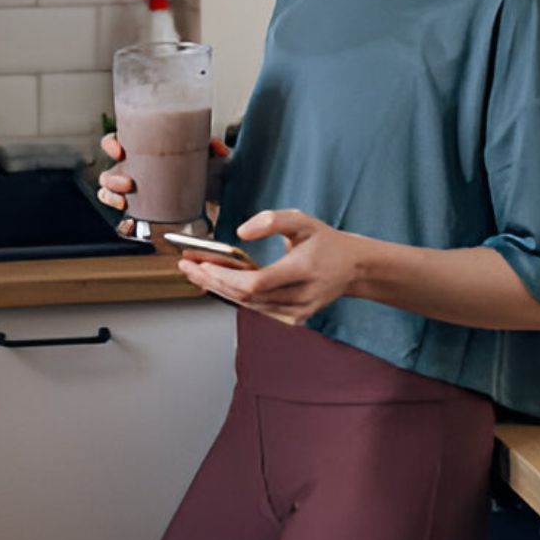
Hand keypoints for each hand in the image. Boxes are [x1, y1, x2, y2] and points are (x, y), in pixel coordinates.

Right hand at [96, 133, 229, 210]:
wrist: (207, 197)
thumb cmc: (199, 171)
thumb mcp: (206, 156)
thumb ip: (212, 149)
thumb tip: (216, 148)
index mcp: (142, 152)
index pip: (116, 143)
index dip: (111, 144)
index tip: (119, 150)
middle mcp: (133, 172)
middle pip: (108, 172)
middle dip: (111, 179)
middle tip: (127, 182)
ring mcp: (134, 194)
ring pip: (108, 194)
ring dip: (111, 197)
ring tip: (125, 201)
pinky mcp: (140, 214)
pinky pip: (123, 220)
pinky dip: (123, 224)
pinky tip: (130, 223)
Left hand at [176, 209, 363, 324]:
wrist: (352, 268)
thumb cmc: (325, 242)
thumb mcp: (303, 220)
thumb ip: (272, 220)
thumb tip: (241, 231)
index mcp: (305, 269)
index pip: (256, 283)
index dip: (225, 277)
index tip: (201, 264)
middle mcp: (302, 295)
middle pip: (246, 296)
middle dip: (212, 281)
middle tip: (187, 265)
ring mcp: (298, 311)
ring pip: (248, 305)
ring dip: (218, 288)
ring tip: (196, 271)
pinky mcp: (294, 319)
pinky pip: (257, 309)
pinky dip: (235, 296)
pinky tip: (218, 283)